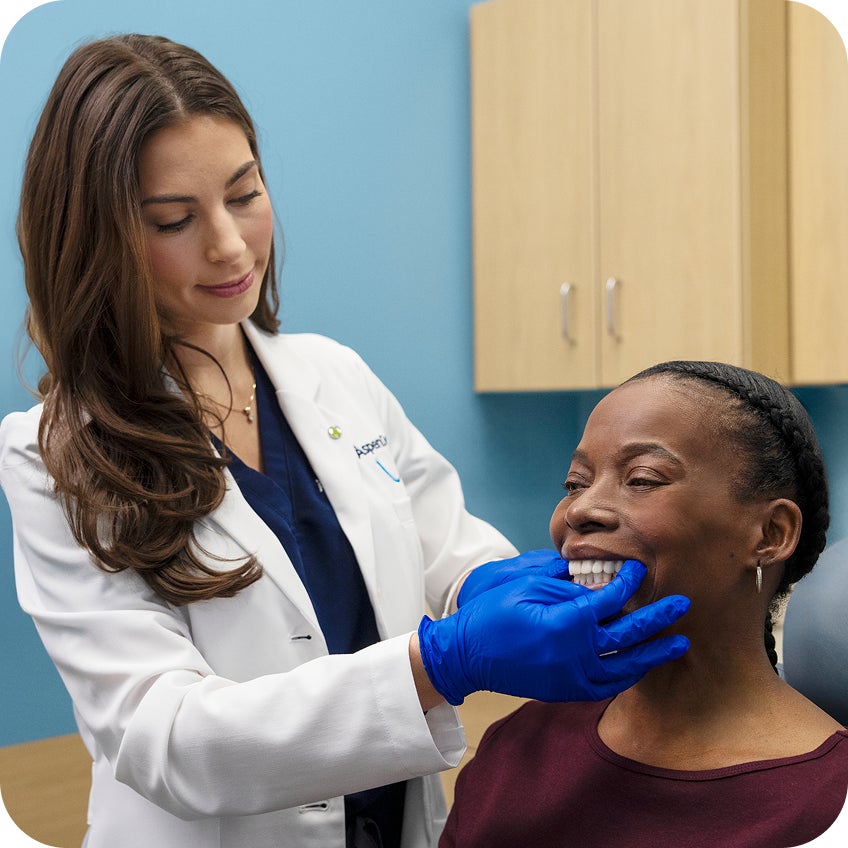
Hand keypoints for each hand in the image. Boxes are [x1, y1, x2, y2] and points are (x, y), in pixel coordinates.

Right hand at [418, 560, 688, 704]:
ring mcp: (572, 677)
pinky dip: (629, 675)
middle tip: (683, 605)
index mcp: (564, 622)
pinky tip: (643, 666)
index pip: (609, 599)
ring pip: (626, 667)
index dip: (628, 583)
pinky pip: (608, 686)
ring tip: (678, 643)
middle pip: (629, 635)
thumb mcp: (524, 586)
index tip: (640, 570)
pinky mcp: (566, 690)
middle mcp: (575, 653)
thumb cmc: (491, 615)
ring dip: (654, 653)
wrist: (466, 656)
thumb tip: (594, 577)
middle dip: (658, 619)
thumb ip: (563, 583)